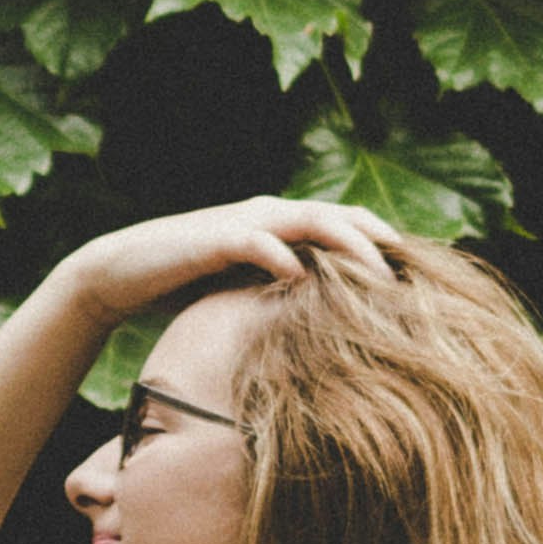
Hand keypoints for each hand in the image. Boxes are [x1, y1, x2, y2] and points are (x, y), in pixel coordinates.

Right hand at [47, 194, 404, 339]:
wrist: (121, 274)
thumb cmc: (188, 287)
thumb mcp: (249, 292)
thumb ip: (287, 296)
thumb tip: (333, 329)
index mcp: (282, 225)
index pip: (345, 224)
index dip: (382, 243)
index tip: (421, 273)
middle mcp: (270, 214)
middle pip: (340, 216)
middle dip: (379, 240)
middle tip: (418, 270)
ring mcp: (244, 222)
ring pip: (310, 220)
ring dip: (347, 242)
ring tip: (379, 271)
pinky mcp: (215, 238)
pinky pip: (258, 241)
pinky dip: (283, 256)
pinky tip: (302, 278)